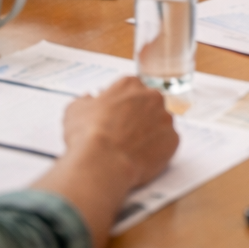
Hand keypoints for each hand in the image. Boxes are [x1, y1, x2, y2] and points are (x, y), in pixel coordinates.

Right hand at [62, 77, 178, 190]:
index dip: (121, 105)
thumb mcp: (75, 110)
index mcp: (130, 84)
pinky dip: (158, 150)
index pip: (130, 89)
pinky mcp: (173, 139)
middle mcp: (152, 96)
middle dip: (139, 117)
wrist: (102, 163)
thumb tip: (89, 99)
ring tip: (132, 149)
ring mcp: (165, 118)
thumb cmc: (87, 135)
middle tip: (124, 134)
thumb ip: (86, 100)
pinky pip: (168, 143)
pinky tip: (142, 158)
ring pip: (160, 123)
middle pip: (149, 104)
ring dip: (150, 132)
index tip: (114, 117)